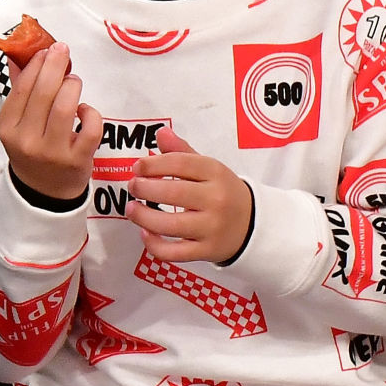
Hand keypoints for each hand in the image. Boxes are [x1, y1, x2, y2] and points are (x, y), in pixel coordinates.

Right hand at [0, 43, 103, 199]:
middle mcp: (27, 140)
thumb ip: (20, 91)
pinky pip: (90, 127)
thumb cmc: (33, 150)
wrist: (44, 193)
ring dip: (72, 86)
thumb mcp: (18, 125)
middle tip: (63, 52)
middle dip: (55, 66)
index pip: (21, 88)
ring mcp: (52, 152)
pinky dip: (91, 112)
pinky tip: (85, 110)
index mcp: (8, 127)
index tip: (46, 50)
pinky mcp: (76, 160)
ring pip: (65, 107)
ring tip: (73, 81)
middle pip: (43, 93)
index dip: (36, 64)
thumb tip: (21, 56)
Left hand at [129, 126, 254, 264]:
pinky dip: (154, 245)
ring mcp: (212, 228)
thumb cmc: (223, 193)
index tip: (138, 167)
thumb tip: (161, 133)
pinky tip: (145, 233)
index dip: (154, 164)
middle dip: (145, 188)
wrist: (253, 225)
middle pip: (173, 193)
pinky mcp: (206, 251)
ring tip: (132, 209)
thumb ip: (183, 152)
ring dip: (143, 217)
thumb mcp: (209, 169)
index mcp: (217, 174)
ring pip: (170, 225)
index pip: (181, 163)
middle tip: (133, 186)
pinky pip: (173, 252)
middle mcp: (216, 200)